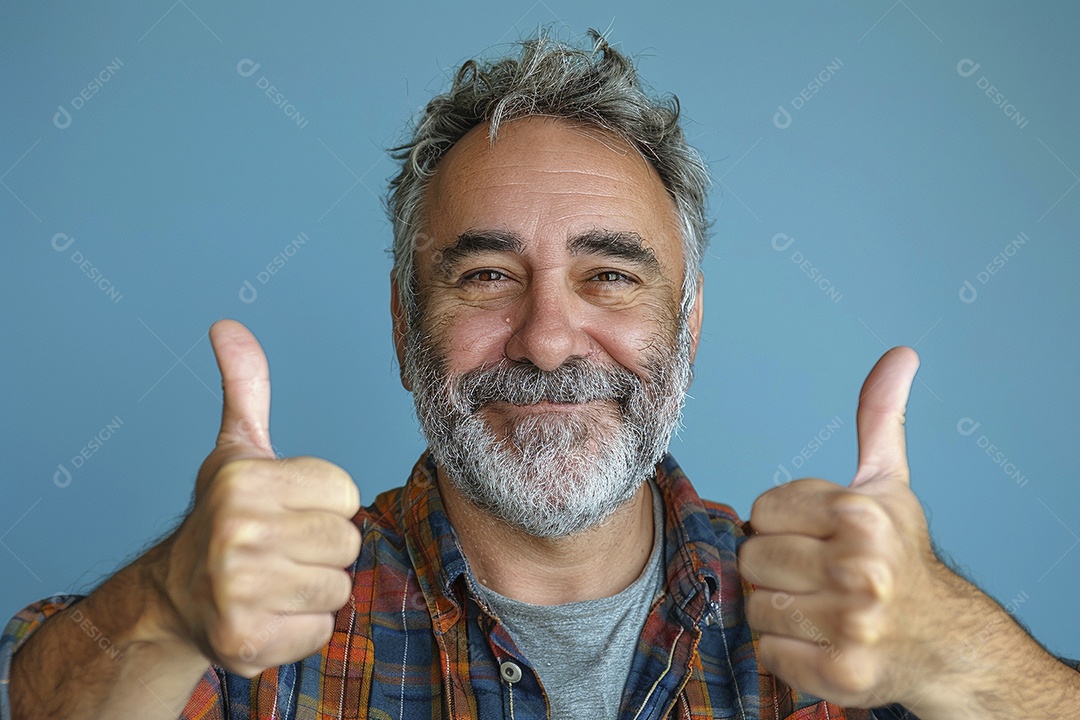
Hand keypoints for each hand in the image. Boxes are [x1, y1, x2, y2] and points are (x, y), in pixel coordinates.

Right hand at [161, 319, 361, 676]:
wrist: (173, 596)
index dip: (323, 504)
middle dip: (321, 547)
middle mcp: (236, 533)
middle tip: (278, 548)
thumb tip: (227, 325)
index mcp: (245, 480)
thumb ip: (245, 388)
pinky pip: (321, 631)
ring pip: (338, 588)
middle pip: (347, 542)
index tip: (285, 509)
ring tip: (273, 579)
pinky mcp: (245, 641)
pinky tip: (267, 613)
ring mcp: (238, 591)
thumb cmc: (222, 515)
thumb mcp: (236, 449)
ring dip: (313, 588)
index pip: (346, 493)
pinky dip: (301, 628)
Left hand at [738, 347, 953, 707]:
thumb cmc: (902, 557)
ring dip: (776, 607)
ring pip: (755, 604)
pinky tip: (819, 638)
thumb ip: (879, 419)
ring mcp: (852, 624)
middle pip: (751, 557)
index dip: (780, 524)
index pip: (760, 510)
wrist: (943, 641)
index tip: (814, 536)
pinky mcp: (842, 673)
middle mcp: (860, 568)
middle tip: (812, 575)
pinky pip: (768, 650)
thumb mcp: (890, 484)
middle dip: (773, 566)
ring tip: (816, 606)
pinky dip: (784, 648)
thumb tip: (900, 355)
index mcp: (860, 514)